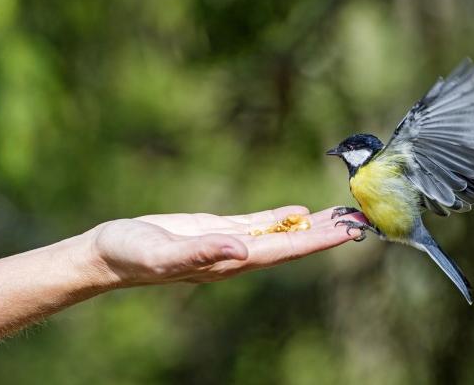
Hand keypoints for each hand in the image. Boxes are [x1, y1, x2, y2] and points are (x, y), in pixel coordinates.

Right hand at [84, 206, 363, 285]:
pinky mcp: (218, 229)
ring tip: (342, 216)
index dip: (317, 242)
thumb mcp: (161, 253)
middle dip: (327, 234)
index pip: (284, 251)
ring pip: (281, 233)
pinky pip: (259, 223)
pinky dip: (282, 218)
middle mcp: (237, 254)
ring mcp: (229, 242)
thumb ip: (201, 252)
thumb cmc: (131, 256)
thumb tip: (242, 248)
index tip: (348, 232)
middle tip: (362, 221)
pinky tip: (300, 212)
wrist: (111, 252)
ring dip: (312, 226)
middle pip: (292, 244)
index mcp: (229, 262)